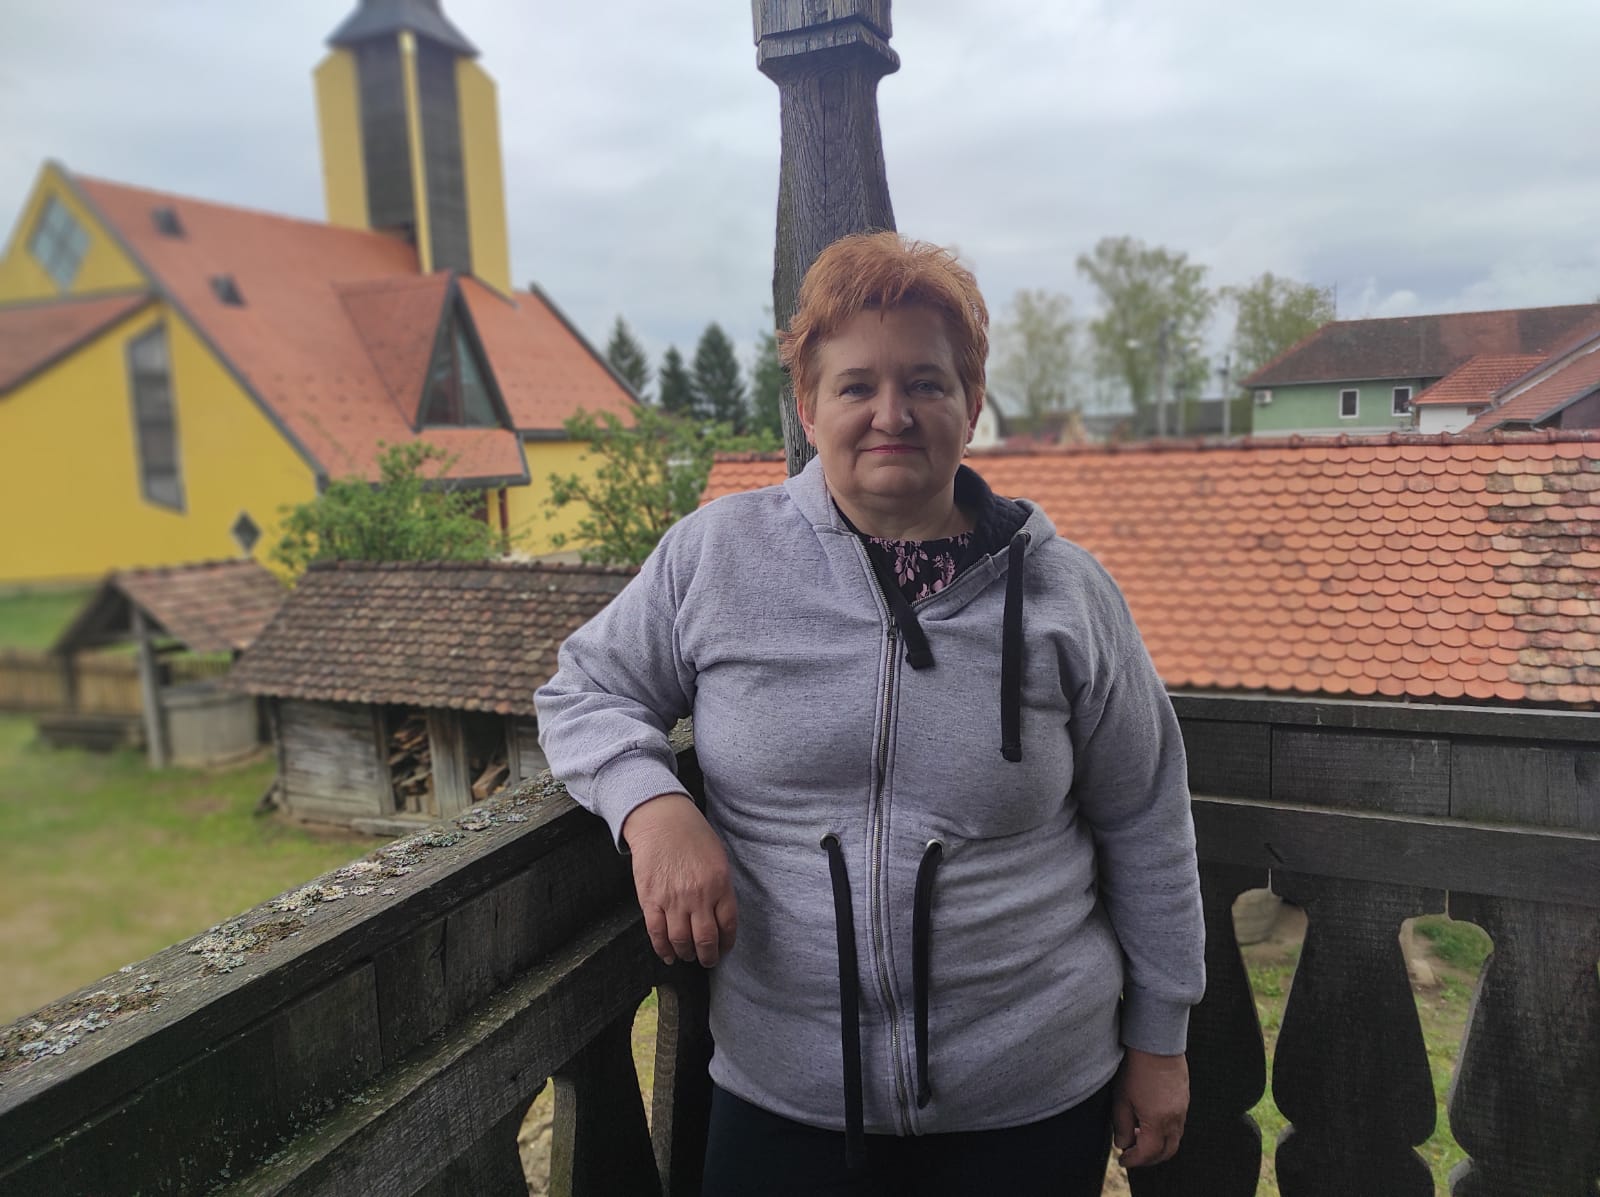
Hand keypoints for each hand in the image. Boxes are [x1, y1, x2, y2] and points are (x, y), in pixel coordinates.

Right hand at [622, 793, 737, 967]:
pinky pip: (657, 933)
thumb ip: (721, 888)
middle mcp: (698, 896)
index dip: (727, 943)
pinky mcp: (650, 900)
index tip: (724, 949)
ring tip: (688, 956)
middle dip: (708, 956)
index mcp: (720, 884)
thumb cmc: (692, 835)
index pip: (728, 925)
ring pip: (681, 941)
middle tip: (707, 960)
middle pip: (705, 939)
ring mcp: (672, 900)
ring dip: (686, 954)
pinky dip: (663, 949)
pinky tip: (668, 956)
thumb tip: (720, 915)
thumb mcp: (718, 858)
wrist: (661, 820)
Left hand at [1112, 1048, 1187, 1167]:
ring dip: (1158, 1145)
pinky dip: (1165, 1132)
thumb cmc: (1136, 1068)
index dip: (1134, 1160)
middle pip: (1166, 1152)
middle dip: (1149, 1158)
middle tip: (1132, 1154)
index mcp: (1158, 1122)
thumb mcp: (1121, 1099)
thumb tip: (1122, 1144)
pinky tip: (1149, 1121)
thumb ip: (1121, 1126)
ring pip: (1175, 1139)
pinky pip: (1179, 1125)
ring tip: (1138, 1136)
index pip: (1148, 1153)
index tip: (1122, 1160)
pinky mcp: (1185, 1099)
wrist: (1157, 1043)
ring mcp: (1183, 1109)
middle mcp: (1175, 1119)